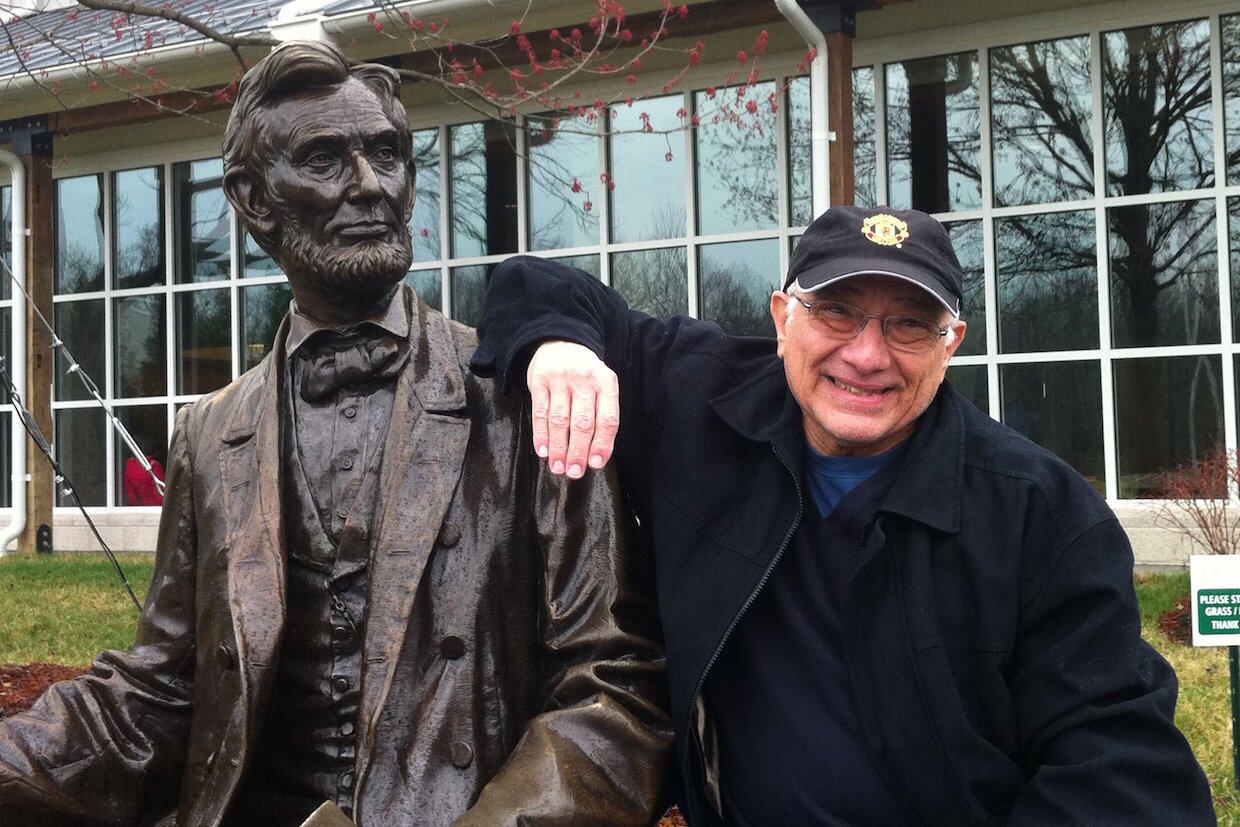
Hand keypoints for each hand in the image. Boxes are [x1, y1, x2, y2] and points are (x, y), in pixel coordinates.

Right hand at [527, 341, 619, 477]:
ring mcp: (560, 379)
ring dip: (559, 447)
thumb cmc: (585, 375)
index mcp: (606, 383)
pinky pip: (540, 412)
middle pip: (583, 422)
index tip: (595, 464)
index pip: (607, 418)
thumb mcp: (601, 386)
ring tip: (558, 467)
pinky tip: (543, 451)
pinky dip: (541, 434)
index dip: (602, 444)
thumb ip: (602, 414)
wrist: (561, 342)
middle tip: (574, 473)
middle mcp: (584, 380)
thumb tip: (596, 454)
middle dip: (578, 451)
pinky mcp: (539, 380)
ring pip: (560, 420)